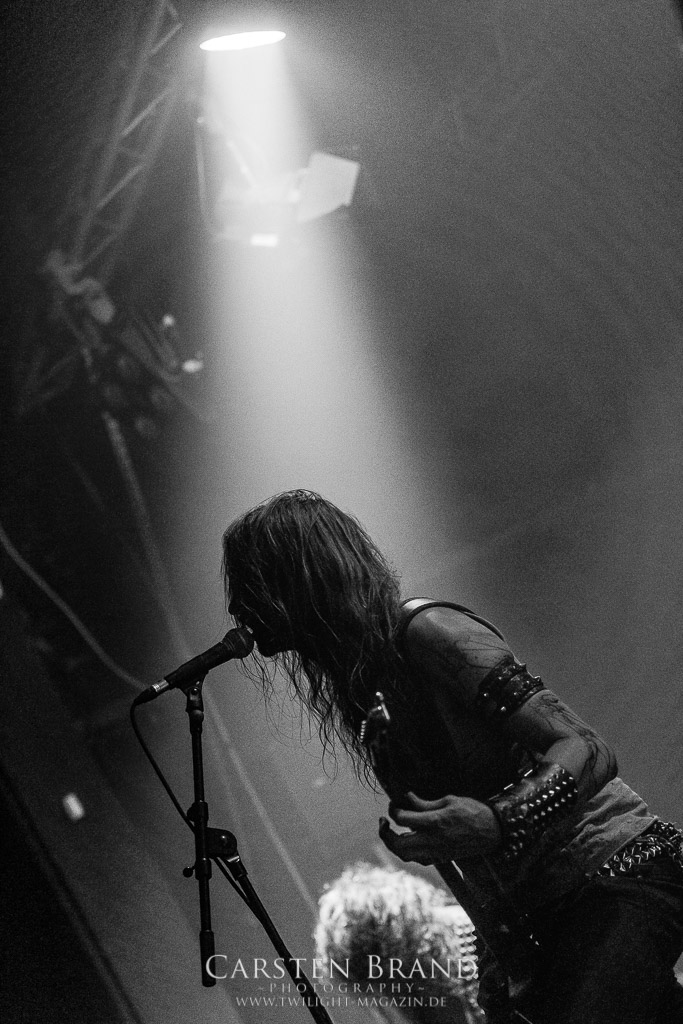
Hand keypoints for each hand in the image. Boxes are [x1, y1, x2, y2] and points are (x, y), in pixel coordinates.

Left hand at [379, 791, 500, 863]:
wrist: (493, 831)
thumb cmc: (473, 811)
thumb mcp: (449, 800)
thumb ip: (425, 802)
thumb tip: (407, 798)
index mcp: (435, 822)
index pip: (403, 819)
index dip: (394, 810)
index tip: (395, 803)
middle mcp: (433, 840)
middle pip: (398, 844)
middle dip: (385, 834)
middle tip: (384, 821)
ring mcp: (436, 852)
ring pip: (406, 856)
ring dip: (394, 844)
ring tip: (392, 832)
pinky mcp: (441, 857)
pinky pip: (418, 859)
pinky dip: (409, 851)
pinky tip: (410, 839)